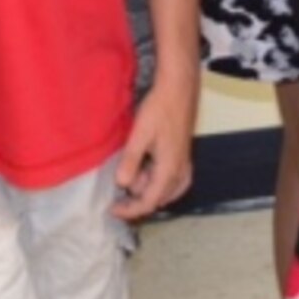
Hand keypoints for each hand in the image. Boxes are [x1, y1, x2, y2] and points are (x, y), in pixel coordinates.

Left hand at [113, 74, 197, 219]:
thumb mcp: (140, 134)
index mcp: (169, 170)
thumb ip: (131, 161)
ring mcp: (185, 164)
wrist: (179, 88)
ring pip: (167, 191)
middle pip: (158, 199)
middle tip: (120, 183)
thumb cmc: (159, 108)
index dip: (130, 210)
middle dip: (138, 198)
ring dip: (148, 189)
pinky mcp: (185, 155)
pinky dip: (160, 183)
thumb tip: (122, 184)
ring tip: (132, 172)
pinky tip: (150, 171)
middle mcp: (180, 172)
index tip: (112, 209)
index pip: (149, 202)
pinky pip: (174, 181)